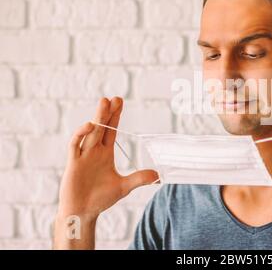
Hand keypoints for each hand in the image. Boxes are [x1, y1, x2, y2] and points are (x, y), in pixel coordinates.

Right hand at [57, 97, 158, 219]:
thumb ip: (139, 179)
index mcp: (105, 153)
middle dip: (107, 112)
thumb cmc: (100, 198)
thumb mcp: (123, 187)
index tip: (119, 102)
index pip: (111, 130)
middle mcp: (94, 151)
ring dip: (97, 118)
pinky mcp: (73, 163)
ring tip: (104, 103)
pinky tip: (90, 126)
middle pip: (102, 127)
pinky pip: (75, 145)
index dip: (115, 116)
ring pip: (90, 132)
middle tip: (114, 98)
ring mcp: (83, 156)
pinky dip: (81, 134)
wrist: (82, 212)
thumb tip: (158, 175)